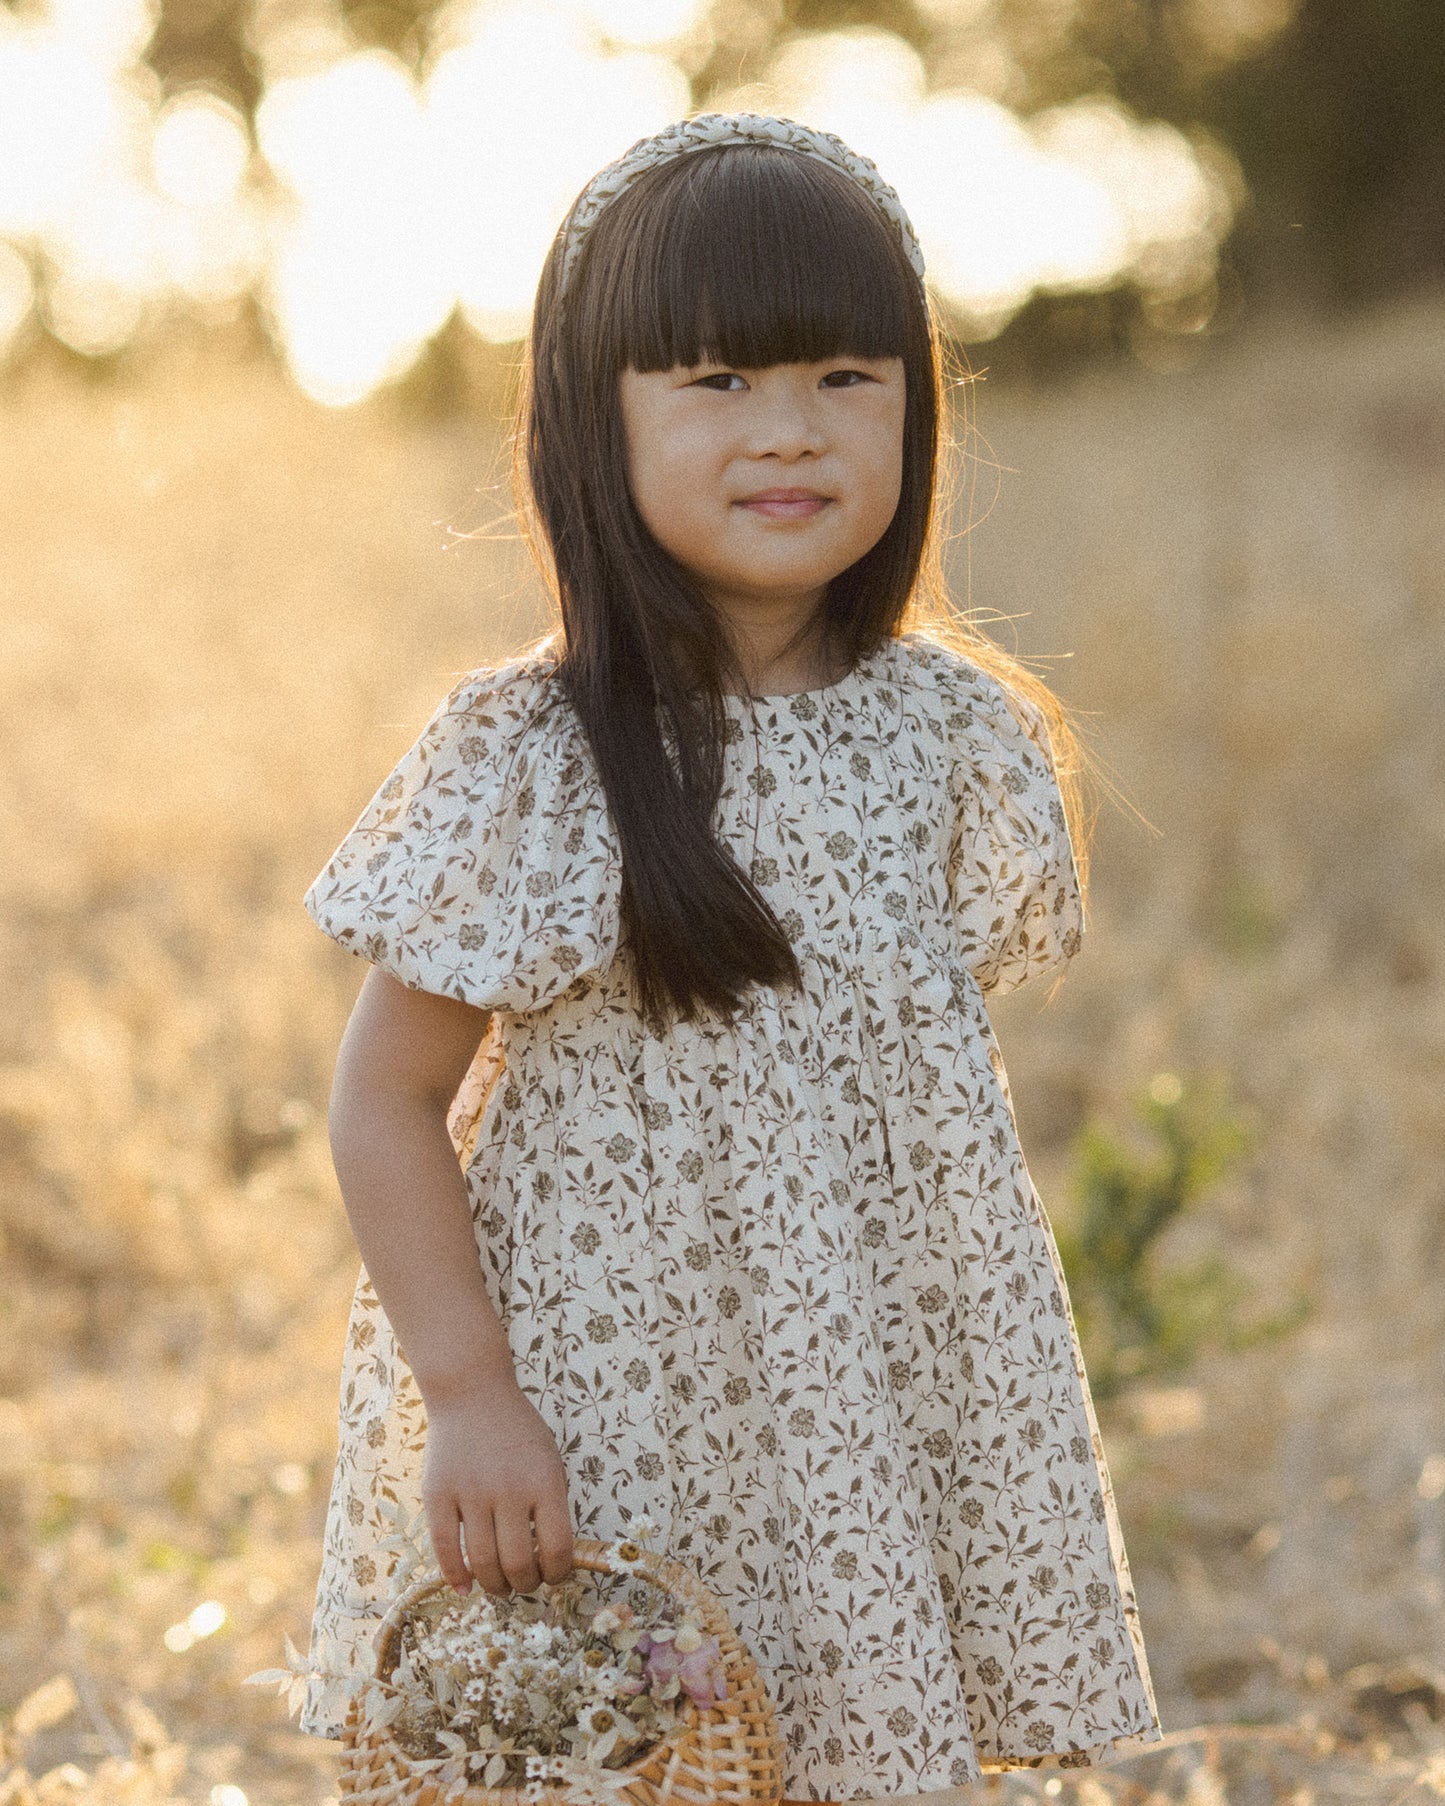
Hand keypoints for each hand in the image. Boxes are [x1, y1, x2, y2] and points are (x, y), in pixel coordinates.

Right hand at [421, 1383, 573, 1594]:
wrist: (472, 1393)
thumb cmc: (517, 1431)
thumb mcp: (549, 1460)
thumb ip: (552, 1505)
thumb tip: (551, 1559)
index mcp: (544, 1481)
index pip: (557, 1547)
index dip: (558, 1574)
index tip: (553, 1577)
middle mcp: (508, 1489)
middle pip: (517, 1562)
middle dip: (525, 1585)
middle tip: (524, 1585)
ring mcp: (471, 1492)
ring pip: (482, 1562)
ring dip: (494, 1586)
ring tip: (499, 1587)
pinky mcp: (438, 1493)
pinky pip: (445, 1547)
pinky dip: (454, 1576)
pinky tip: (463, 1587)